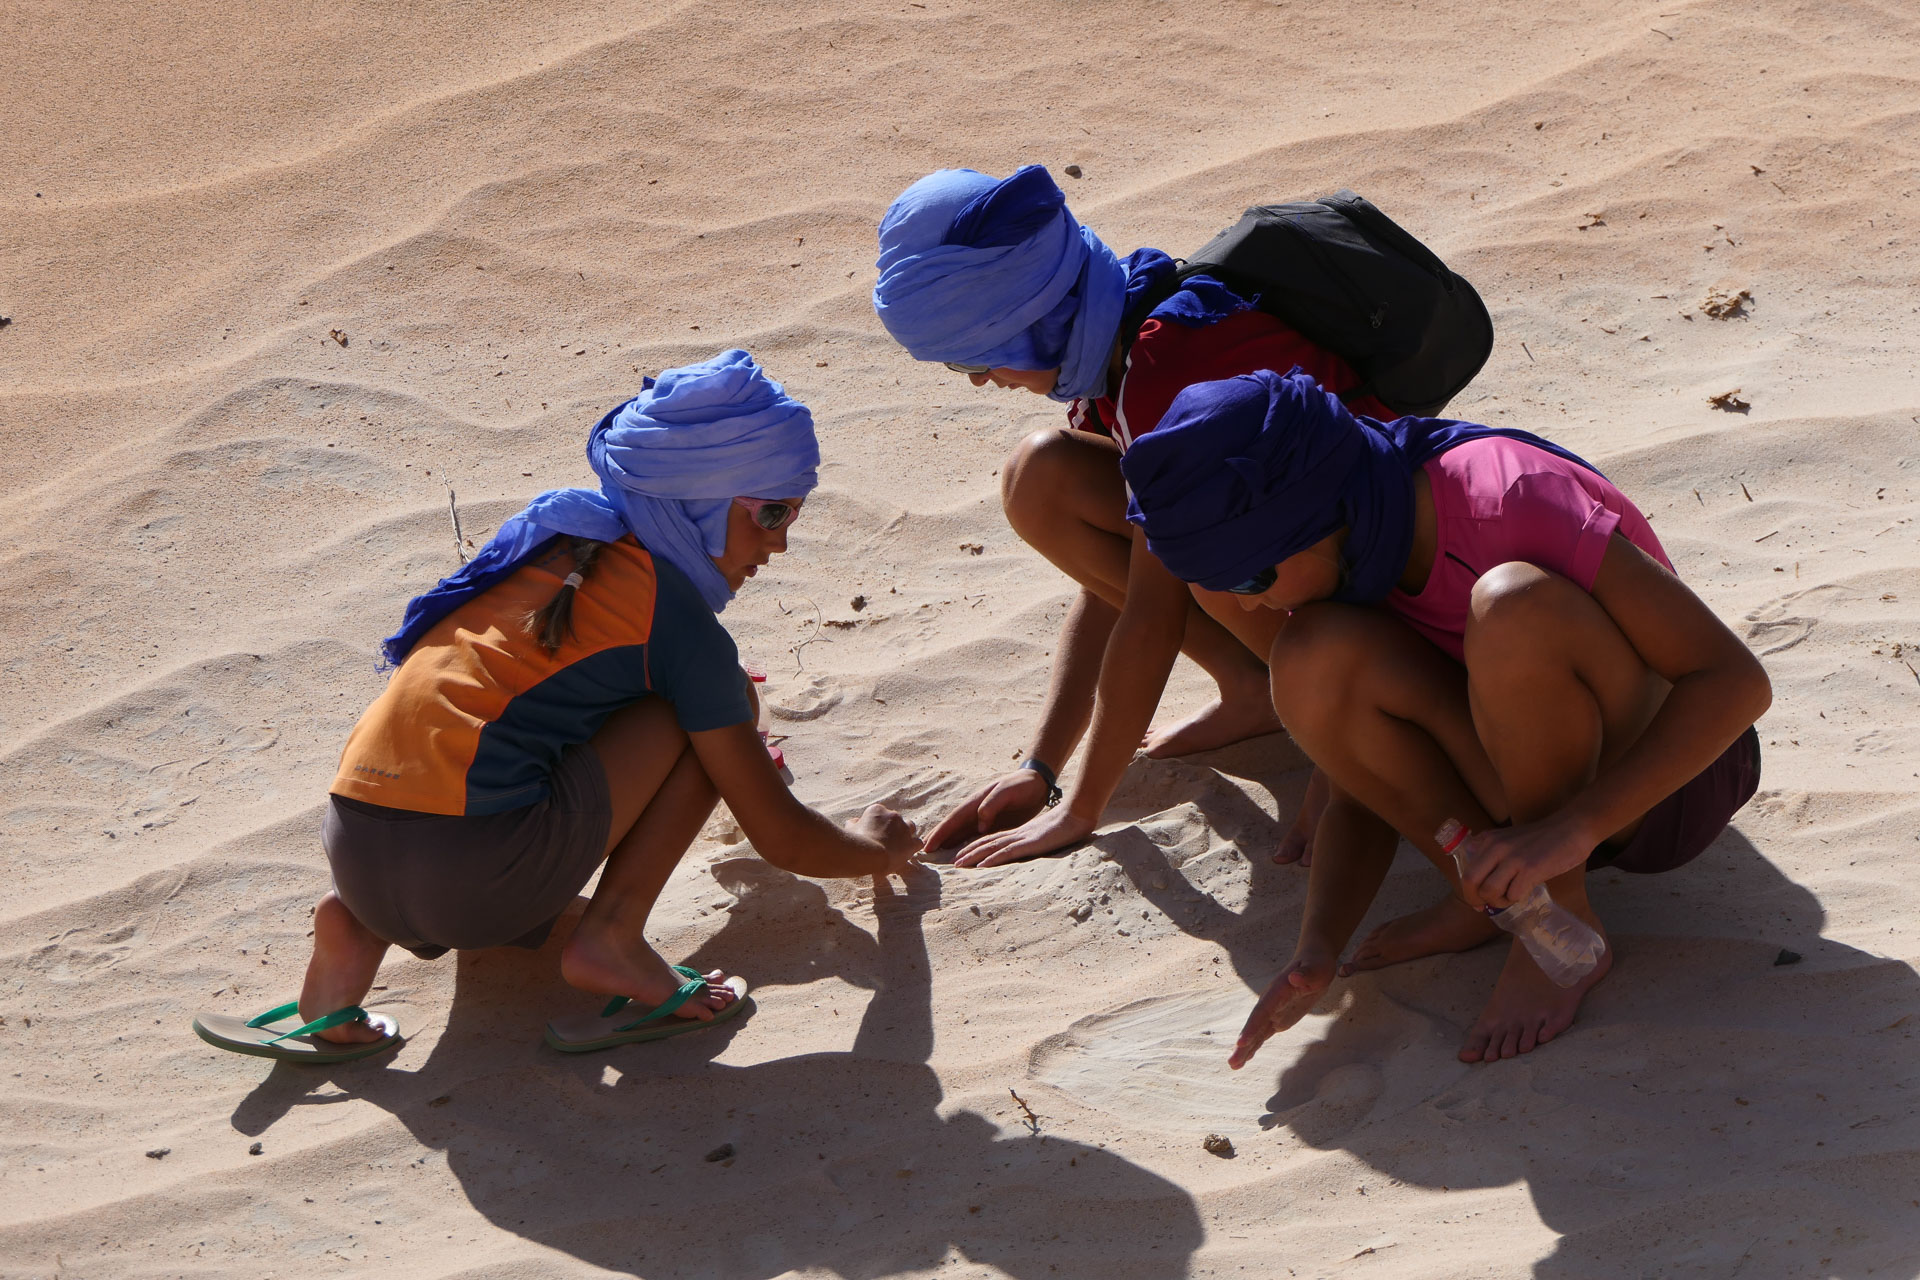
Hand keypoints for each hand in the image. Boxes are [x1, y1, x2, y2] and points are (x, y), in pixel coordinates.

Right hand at [851, 803, 920, 875]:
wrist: (867, 854)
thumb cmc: (855, 842)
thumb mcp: (850, 829)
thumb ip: (853, 823)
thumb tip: (854, 822)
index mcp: (877, 810)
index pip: (880, 814)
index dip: (877, 825)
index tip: (872, 834)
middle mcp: (893, 816)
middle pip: (896, 819)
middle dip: (892, 828)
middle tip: (885, 840)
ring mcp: (904, 828)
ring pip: (910, 827)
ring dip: (905, 834)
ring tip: (897, 845)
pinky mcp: (911, 842)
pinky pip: (918, 842)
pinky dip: (913, 847)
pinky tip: (906, 853)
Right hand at [922, 770, 1050, 852]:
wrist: (1036, 782)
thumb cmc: (1021, 785)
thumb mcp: (1006, 791)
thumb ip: (991, 805)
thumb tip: (979, 824)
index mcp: (976, 802)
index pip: (954, 819)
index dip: (940, 832)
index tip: (927, 845)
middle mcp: (976, 811)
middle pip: (953, 827)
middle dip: (938, 838)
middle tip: (922, 853)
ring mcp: (983, 818)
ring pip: (961, 833)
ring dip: (948, 843)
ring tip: (935, 855)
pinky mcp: (993, 824)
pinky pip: (974, 836)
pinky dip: (964, 844)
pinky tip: (958, 852)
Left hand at [951, 805, 1094, 867]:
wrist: (1078, 814)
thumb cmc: (1068, 826)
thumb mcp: (1048, 836)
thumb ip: (1038, 842)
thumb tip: (1033, 849)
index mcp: (1021, 834)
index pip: (994, 840)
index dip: (978, 847)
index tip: (964, 855)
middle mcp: (1017, 835)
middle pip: (987, 843)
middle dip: (969, 852)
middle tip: (953, 862)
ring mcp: (1022, 839)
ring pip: (992, 847)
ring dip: (974, 856)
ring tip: (958, 864)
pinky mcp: (1029, 844)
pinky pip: (1007, 852)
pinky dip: (992, 859)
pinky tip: (980, 865)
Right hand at [1229, 951, 1333, 1069]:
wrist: (1312, 959)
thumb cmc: (1317, 964)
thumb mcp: (1318, 968)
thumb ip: (1306, 974)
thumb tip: (1294, 978)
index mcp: (1278, 990)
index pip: (1262, 1010)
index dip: (1251, 1027)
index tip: (1241, 1042)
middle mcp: (1270, 1001)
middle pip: (1254, 1024)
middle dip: (1243, 1044)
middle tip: (1232, 1062)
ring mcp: (1272, 1010)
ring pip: (1256, 1031)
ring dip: (1245, 1049)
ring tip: (1233, 1066)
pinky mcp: (1277, 1017)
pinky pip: (1263, 1033)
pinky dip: (1254, 1045)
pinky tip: (1246, 1057)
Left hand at [1459, 813, 1594, 908]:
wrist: (1571, 828)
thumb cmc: (1541, 838)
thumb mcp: (1508, 839)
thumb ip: (1491, 853)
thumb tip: (1477, 881)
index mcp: (1488, 840)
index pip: (1466, 870)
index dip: (1468, 890)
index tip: (1476, 901)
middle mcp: (1496, 847)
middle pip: (1470, 880)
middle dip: (1474, 900)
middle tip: (1484, 908)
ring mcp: (1513, 858)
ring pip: (1489, 890)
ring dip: (1497, 902)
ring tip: (1509, 897)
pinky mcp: (1530, 869)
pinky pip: (1513, 894)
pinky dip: (1515, 899)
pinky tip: (1524, 892)